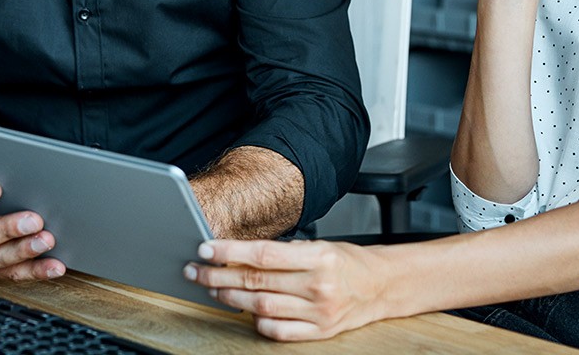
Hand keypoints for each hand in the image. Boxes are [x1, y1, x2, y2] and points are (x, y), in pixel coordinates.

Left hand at [183, 240, 386, 340]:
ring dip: (231, 298)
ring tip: (214, 288)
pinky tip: (246, 312)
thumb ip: (282, 252)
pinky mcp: (319, 332)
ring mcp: (318, 312)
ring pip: (261, 307)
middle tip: (196, 271)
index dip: (229, 251)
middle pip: (256, 281)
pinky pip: (278, 331)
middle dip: (219, 276)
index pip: (263, 254)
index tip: (205, 249)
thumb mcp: (319, 245)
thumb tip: (237, 253)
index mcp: (319, 257)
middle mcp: (318, 286)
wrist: (382, 286)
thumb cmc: (347, 263)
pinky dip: (257, 322)